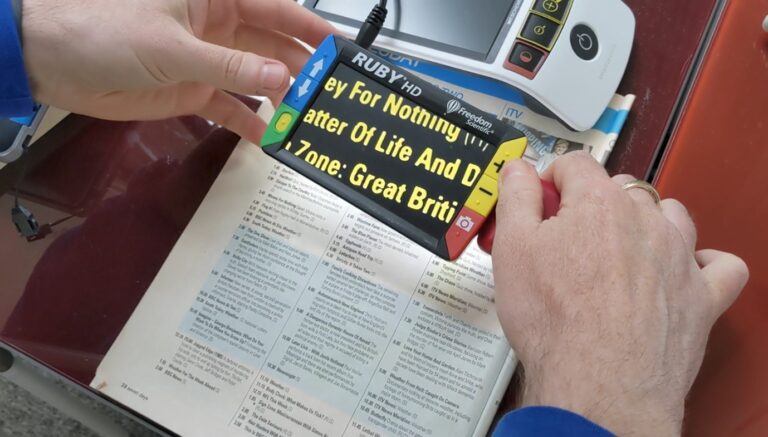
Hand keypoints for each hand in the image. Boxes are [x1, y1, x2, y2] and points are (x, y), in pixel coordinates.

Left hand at [21, 0, 334, 143]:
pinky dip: (249, 122)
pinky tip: (271, 139)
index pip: (275, 9)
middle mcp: (217, 28)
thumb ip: (231, 68)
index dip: (310, 29)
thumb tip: (282, 78)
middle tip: (331, 96)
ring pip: (256, 79)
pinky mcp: (193, 91)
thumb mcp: (174, 49)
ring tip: (308, 120)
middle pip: (272, 47)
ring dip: (281, 98)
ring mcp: (207, 61)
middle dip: (301, 69)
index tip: (339, 50)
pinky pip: (230, 107)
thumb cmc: (106, 33)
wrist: (55, 63)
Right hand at [492, 153, 748, 434]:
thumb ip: (516, 197)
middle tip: (567, 238)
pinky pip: (720, 266)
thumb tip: (518, 167)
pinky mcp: (702, 297)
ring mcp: (680, 257)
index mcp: (599, 203)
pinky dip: (704, 262)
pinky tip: (682, 270)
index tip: (543, 200)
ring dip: (647, 222)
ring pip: (670, 215)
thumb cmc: (555, 320)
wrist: (598, 381)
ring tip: (619, 252)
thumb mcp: (512, 248)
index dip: (552, 179)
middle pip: (620, 189)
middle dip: (593, 203)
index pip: (575, 165)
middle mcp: (646, 220)